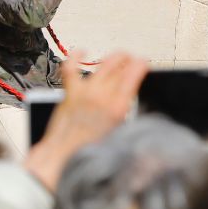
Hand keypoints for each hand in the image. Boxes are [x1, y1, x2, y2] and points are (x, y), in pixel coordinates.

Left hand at [24, 50, 148, 191]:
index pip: (135, 72)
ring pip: (103, 64)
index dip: (142, 64)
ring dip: (113, 58)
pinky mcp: (69, 93)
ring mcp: (85, 91)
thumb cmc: (90, 151)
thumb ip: (126, 114)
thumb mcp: (120, 134)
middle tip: (133, 63)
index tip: (144, 64)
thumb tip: (130, 101)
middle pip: (120, 65)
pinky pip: (71, 68)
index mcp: (118, 106)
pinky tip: (81, 51)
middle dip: (130, 60)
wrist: (62, 157)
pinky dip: (76, 57)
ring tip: (118, 58)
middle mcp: (102, 95)